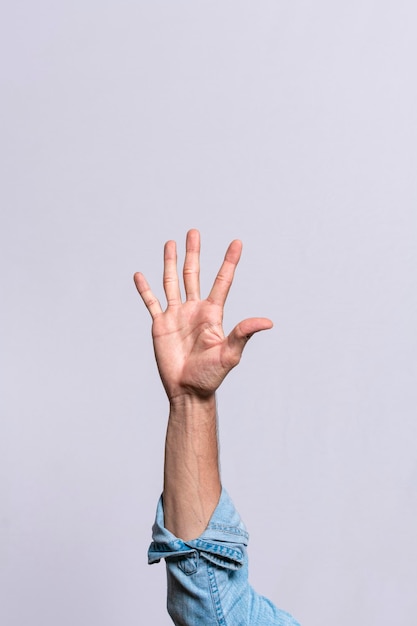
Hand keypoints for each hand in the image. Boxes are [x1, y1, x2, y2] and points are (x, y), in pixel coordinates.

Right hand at [134, 229, 272, 401]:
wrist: (188, 391)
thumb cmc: (211, 376)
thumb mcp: (230, 354)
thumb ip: (243, 334)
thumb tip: (267, 322)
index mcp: (212, 313)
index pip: (222, 281)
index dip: (229, 261)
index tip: (237, 242)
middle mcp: (195, 310)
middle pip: (193, 274)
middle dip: (194, 253)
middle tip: (194, 232)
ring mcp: (177, 316)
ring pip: (172, 282)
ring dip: (170, 262)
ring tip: (170, 243)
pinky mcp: (160, 325)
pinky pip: (151, 302)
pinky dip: (145, 289)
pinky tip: (140, 275)